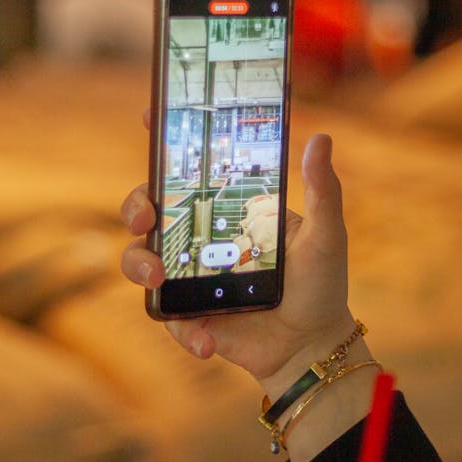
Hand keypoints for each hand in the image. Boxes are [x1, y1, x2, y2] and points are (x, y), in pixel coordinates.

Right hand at [121, 112, 362, 400]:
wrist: (312, 345)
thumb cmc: (320, 284)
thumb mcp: (326, 234)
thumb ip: (322, 190)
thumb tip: (321, 139)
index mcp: (228, 209)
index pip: (187, 171)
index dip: (163, 143)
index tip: (149, 116)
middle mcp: (200, 238)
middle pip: (149, 209)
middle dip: (135, 205)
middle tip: (146, 215)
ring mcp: (188, 278)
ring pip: (140, 259)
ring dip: (138, 264)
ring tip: (157, 278)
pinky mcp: (187, 316)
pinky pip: (167, 317)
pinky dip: (184, 330)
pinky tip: (208, 342)